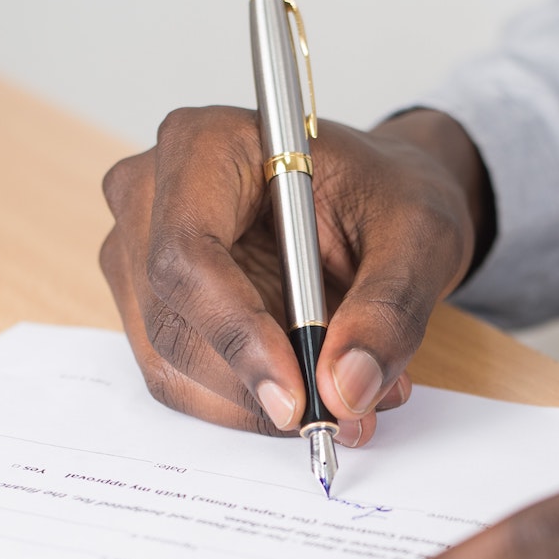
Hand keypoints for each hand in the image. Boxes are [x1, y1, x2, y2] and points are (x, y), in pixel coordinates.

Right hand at [99, 107, 491, 444]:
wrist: (376, 201)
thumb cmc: (387, 195)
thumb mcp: (419, 238)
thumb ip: (388, 311)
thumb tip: (346, 388)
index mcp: (205, 145)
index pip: (187, 254)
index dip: (237, 334)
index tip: (296, 395)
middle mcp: (150, 196)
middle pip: (172, 320)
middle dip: (255, 383)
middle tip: (342, 413)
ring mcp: (138, 253)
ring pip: (171, 362)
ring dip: (255, 402)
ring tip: (346, 397)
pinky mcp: (151, 305)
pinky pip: (181, 378)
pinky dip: (246, 401)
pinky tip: (309, 388)